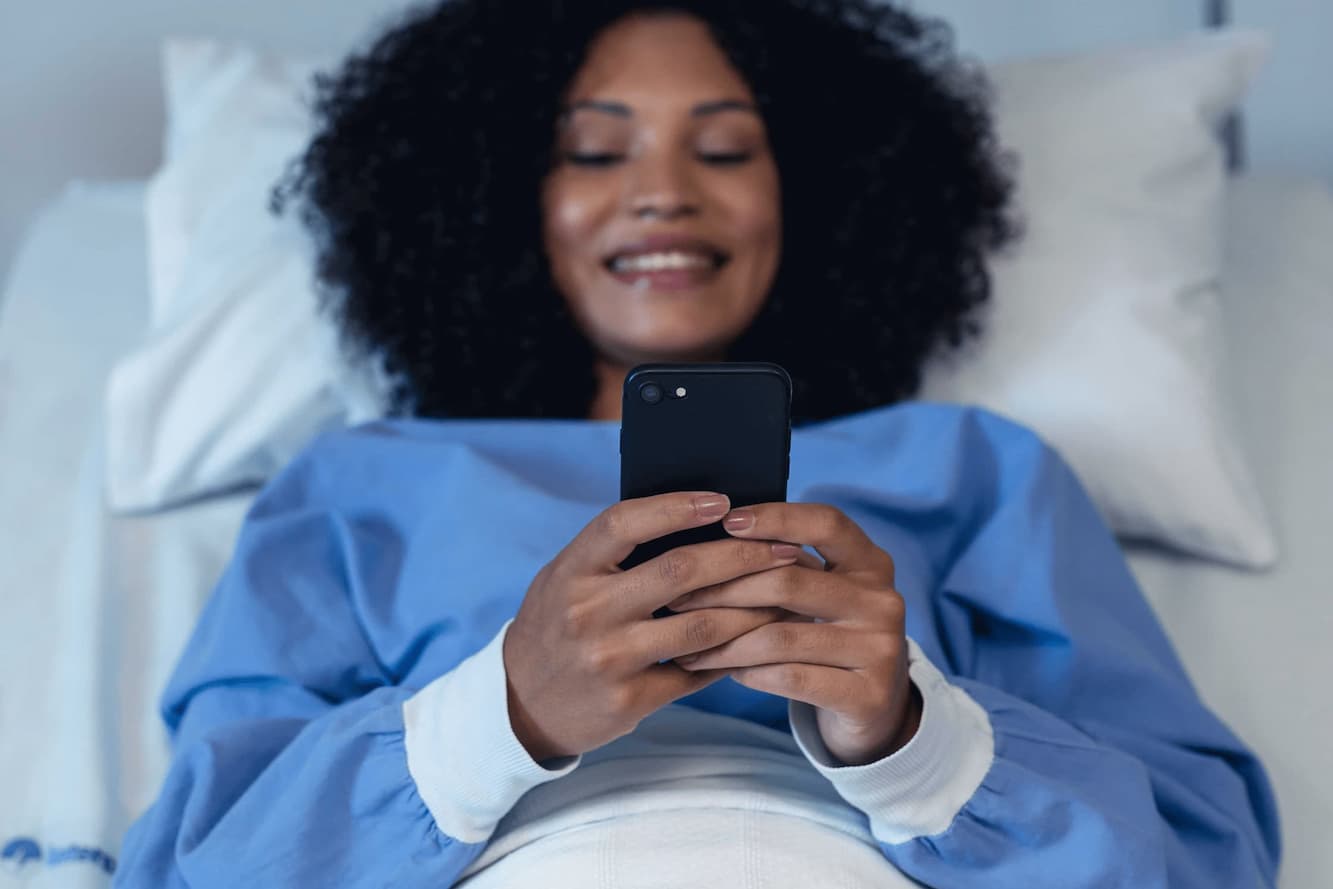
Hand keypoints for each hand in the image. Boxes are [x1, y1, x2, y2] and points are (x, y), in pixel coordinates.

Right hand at [504, 492, 800, 761]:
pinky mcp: (630, 701)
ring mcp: (610, 660)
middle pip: (680, 571)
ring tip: (787, 592)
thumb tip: (695, 517)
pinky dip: (736, 654)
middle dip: (742, 555)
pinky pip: (698, 673)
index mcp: (571, 570)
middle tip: (783, 547)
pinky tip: (762, 638)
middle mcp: (588, 612)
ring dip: (754, 608)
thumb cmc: (557, 624)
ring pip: (703, 627)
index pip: (625, 522)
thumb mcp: (566, 577)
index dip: (677, 506)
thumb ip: (614, 553)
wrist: (522, 703)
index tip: (724, 501)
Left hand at [666, 503, 920, 765]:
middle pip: (789, 582)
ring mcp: (880, 649)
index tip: (727, 521)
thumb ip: (785, 565)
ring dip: (725, 641)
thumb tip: (708, 541)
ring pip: (781, 636)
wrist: (874, 706)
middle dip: (724, 590)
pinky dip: (749, 673)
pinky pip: (790, 678)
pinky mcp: (868, 695)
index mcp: (871, 562)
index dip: (777, 517)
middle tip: (677, 599)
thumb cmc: (828, 635)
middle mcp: (884, 600)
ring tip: (687, 645)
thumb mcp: (821, 593)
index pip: (826, 523)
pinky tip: (726, 670)